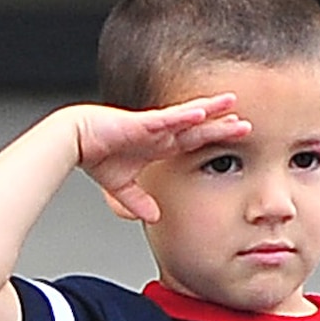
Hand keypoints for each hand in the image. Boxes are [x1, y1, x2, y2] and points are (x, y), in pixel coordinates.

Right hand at [72, 98, 250, 222]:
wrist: (74, 143)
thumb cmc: (95, 157)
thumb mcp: (122, 189)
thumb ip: (138, 202)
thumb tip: (153, 218)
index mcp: (158, 146)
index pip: (194, 142)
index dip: (215, 139)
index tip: (236, 138)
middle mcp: (160, 133)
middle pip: (198, 128)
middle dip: (222, 125)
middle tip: (245, 124)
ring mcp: (152, 125)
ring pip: (188, 117)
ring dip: (210, 110)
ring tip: (231, 103)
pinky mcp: (140, 122)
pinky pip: (167, 119)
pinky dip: (184, 116)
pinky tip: (201, 113)